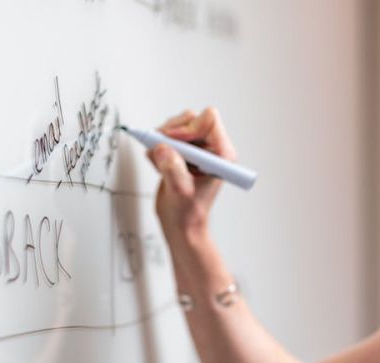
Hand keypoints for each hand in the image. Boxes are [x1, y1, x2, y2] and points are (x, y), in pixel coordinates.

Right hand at [147, 107, 237, 242]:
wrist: (181, 225)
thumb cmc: (189, 214)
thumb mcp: (180, 192)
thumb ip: (172, 169)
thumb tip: (162, 148)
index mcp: (221, 155)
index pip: (209, 120)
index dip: (187, 127)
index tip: (172, 141)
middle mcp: (211, 149)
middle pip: (191, 119)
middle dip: (172, 132)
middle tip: (160, 148)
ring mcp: (197, 150)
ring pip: (177, 125)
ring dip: (163, 139)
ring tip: (159, 161)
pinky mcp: (183, 153)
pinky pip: (167, 137)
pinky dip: (157, 147)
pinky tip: (158, 164)